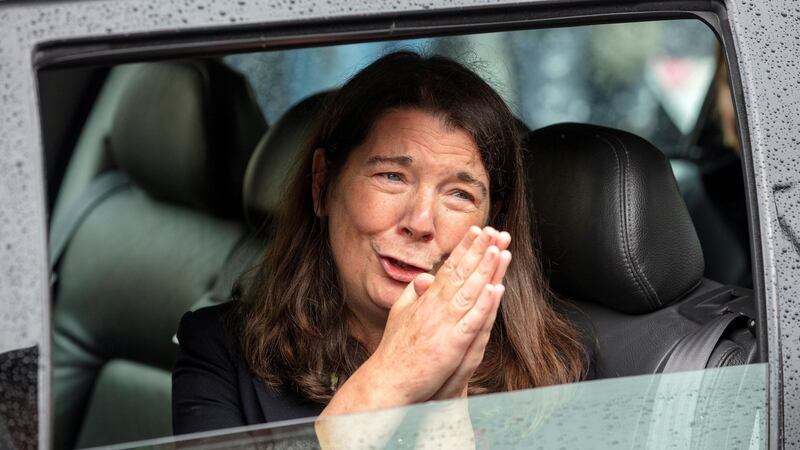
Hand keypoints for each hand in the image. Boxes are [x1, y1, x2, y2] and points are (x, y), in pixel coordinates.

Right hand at [320, 226, 510, 418]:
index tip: (477, 231)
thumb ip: (413, 294)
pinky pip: (471, 321)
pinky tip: (496, 289)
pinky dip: (484, 304)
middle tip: (496, 231)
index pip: (448, 268)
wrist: (388, 380)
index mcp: (425, 300)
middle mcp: (434, 307)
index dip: (464, 249)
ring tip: (498, 249)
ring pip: (469, 292)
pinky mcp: (451, 345)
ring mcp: (443, 325)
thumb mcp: (400, 315)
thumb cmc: (394, 351)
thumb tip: (424, 276)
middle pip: (461, 273)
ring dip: (485, 270)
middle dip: (479, 251)